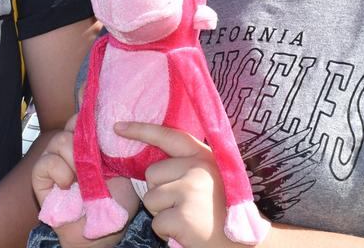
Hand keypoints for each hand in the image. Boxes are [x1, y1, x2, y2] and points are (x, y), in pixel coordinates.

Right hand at [30, 115, 136, 247]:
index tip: (93, 102)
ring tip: (84, 176)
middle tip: (97, 155)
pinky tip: (68, 183)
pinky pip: (44, 163)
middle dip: (85, 135)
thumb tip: (119, 118)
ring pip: (59, 140)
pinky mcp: (42, 178)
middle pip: (71, 123)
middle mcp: (72, 147)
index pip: (85, 114)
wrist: (104, 230)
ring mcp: (56, 161)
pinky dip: (58, 169)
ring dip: (74, 156)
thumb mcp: (126, 167)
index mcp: (92, 142)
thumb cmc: (118, 201)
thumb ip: (118, 143)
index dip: (86, 105)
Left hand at [116, 121, 266, 247]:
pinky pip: (157, 223)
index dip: (141, 130)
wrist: (245, 243)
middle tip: (185, 206)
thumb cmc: (223, 212)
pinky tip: (187, 232)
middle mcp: (198, 169)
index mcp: (205, 157)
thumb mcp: (211, 178)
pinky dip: (167, 232)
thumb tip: (152, 166)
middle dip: (160, 193)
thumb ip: (188, 166)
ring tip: (188, 218)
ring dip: (163, 214)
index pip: (169, 136)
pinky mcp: (183, 216)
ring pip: (151, 199)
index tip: (117, 127)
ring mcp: (191, 191)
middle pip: (152, 174)